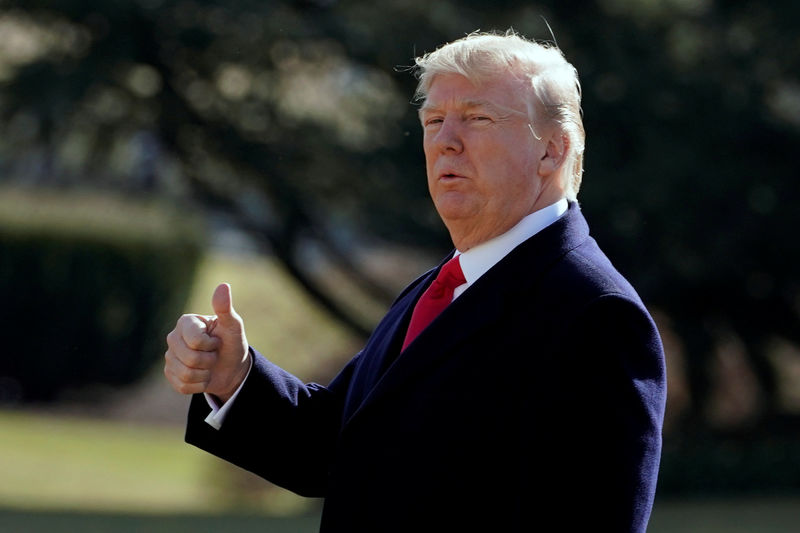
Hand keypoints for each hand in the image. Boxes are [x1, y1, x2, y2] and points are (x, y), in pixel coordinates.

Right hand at [164, 283, 249, 401]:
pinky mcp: (170, 374)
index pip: (195, 341)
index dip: (211, 345)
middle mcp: (173, 337)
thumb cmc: (232, 343)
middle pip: (189, 358)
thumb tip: (223, 285)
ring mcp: (169, 357)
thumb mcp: (233, 326)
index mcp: (185, 322)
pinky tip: (202, 376)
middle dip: (209, 360)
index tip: (217, 341)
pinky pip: (182, 386)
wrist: (231, 367)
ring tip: (208, 366)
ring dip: (204, 374)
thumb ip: (225, 308)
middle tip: (214, 354)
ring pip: (185, 374)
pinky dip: (198, 385)